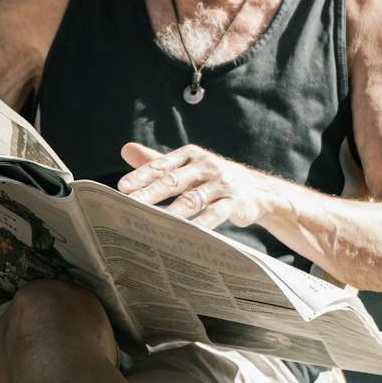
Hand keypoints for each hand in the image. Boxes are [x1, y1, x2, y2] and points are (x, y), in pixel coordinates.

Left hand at [116, 141, 269, 231]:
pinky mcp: (235, 202)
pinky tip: (189, 233)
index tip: (122, 187)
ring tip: (155, 222)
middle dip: (151, 192)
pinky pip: (217, 213)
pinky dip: (203, 223)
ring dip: (173, 211)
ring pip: (193, 198)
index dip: (142, 175)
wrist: (259, 191)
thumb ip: (157, 161)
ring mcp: (222, 183)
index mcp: (191, 155)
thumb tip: (125, 149)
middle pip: (174, 180)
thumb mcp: (188, 166)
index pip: (162, 165)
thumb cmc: (214, 178)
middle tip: (131, 203)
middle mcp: (206, 166)